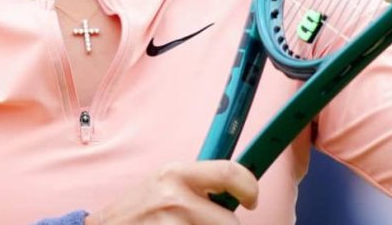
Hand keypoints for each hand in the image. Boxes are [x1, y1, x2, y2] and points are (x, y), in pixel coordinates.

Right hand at [86, 160, 257, 223]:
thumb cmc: (139, 210)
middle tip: (206, 224)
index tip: (251, 200)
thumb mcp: (165, 184)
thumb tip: (238, 190)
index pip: (229, 172)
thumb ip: (199, 184)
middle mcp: (176, 200)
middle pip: (230, 223)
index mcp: (176, 174)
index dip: (249, 187)